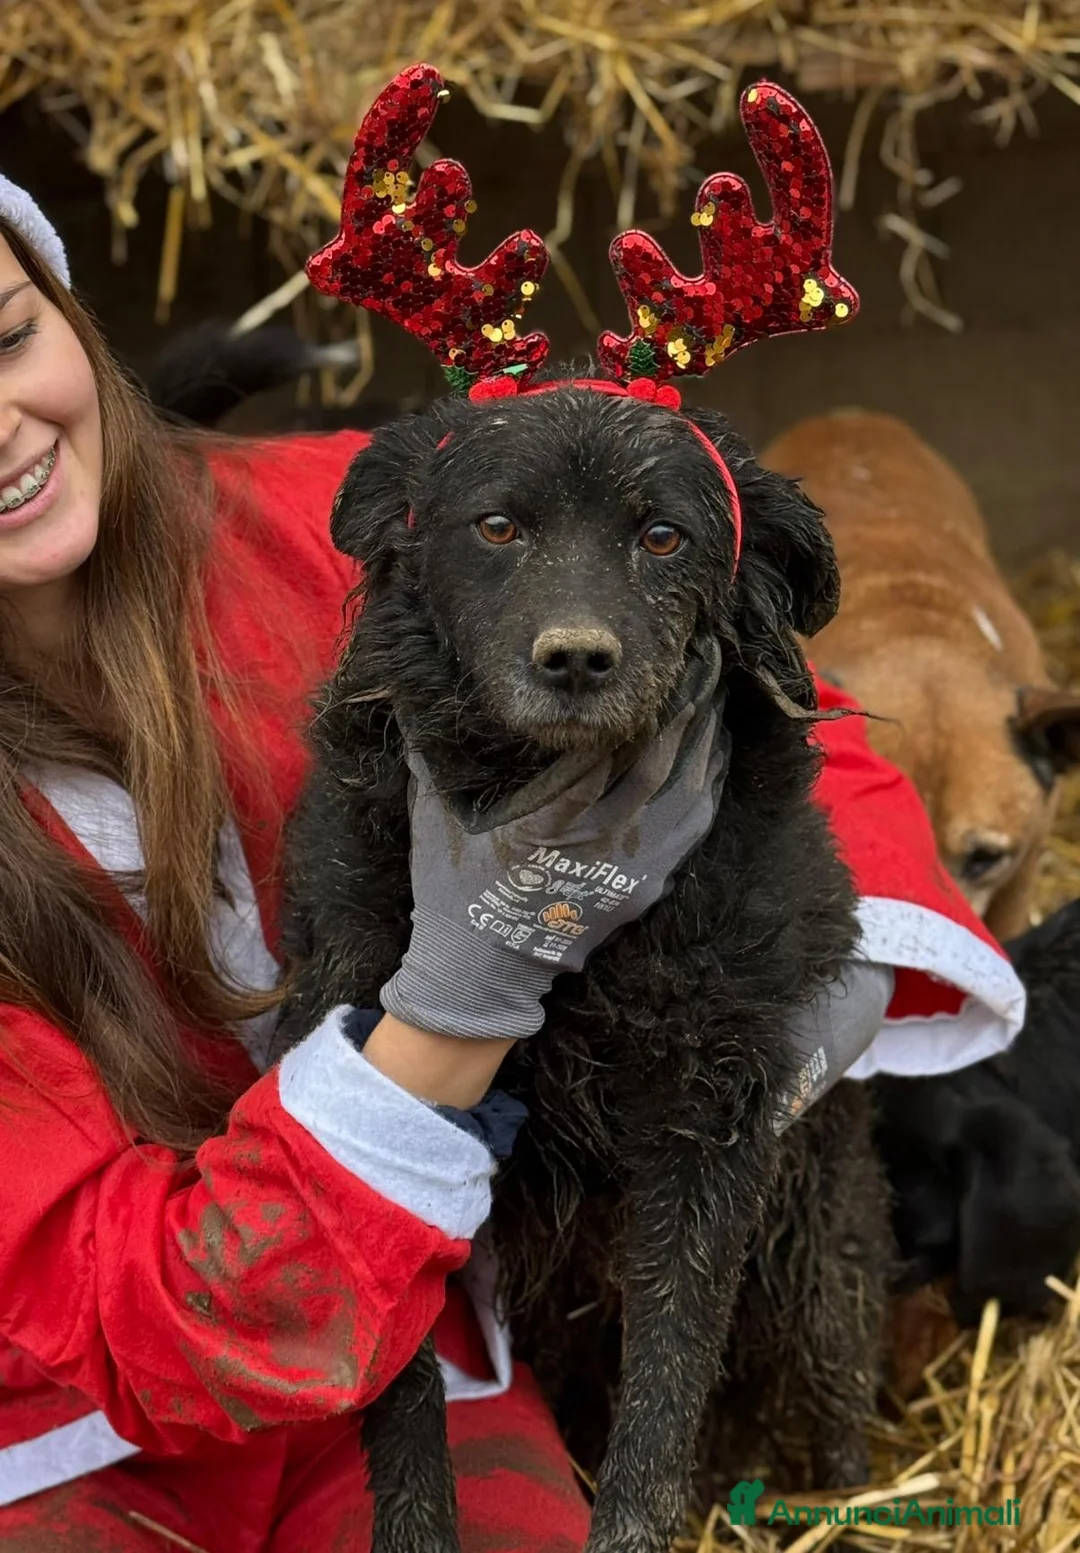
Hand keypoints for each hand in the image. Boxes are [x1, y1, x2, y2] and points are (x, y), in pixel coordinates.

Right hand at [379, 644, 729, 1038]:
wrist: (482, 970)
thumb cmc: (454, 886)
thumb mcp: (435, 815)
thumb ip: (434, 753)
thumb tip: (414, 692)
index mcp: (544, 819)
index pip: (604, 746)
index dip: (636, 698)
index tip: (654, 656)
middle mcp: (596, 842)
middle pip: (658, 757)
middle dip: (686, 701)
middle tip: (704, 652)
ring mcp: (629, 867)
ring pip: (686, 788)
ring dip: (706, 735)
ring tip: (717, 687)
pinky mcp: (646, 883)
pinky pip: (693, 824)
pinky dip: (708, 780)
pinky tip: (714, 747)